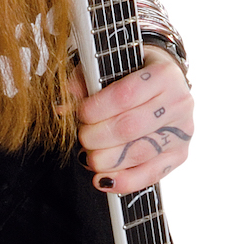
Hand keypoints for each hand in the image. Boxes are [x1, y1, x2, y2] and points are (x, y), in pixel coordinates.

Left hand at [76, 46, 193, 193]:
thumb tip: (62, 107)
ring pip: (140, 153)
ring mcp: (182, 131)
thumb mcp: (112, 64)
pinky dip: (125, 181)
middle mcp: (179, 102)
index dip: (98, 108)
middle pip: (131, 127)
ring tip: (88, 157)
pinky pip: (152, 174)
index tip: (80, 114)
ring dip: (107, 160)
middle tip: (82, 136)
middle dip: (98, 136)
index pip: (126, 95)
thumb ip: (86, 80)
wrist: (167, 80)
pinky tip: (103, 180)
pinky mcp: (180, 154)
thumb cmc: (134, 70)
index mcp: (164, 73)